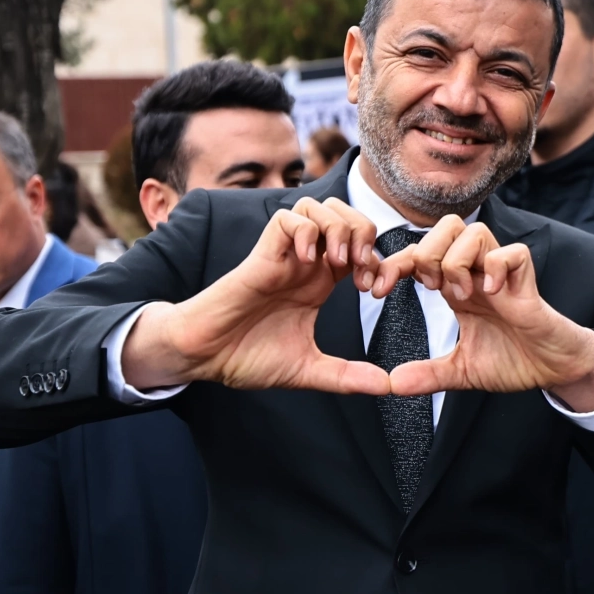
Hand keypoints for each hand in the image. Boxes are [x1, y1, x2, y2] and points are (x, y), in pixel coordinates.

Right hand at [121, 198, 389, 394]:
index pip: (362, 246)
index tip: (376, 291)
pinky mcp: (262, 255)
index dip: (378, 261)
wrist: (205, 357)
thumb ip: (348, 377)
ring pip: (318, 207)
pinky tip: (308, 262)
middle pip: (345, 214)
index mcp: (320, 282)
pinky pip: (288, 219)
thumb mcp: (309, 370)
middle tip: (361, 269)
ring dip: (337, 229)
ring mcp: (284, 256)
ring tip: (338, 263)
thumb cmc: (247, 357)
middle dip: (364, 233)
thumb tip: (388, 386)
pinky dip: (306, 232)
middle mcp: (305, 263)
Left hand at [370, 216, 593, 408]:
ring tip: (462, 294)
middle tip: (430, 288)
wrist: (553, 370)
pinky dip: (497, 268)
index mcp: (457, 287)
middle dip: (427, 252)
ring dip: (458, 260)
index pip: (418, 254)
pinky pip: (513, 253)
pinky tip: (492, 295)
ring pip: (475, 231)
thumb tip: (392, 384)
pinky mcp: (527, 283)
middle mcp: (477, 274)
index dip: (393, 264)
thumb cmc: (514, 361)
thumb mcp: (461, 371)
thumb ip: (428, 375)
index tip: (376, 290)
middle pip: (446, 226)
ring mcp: (503, 275)